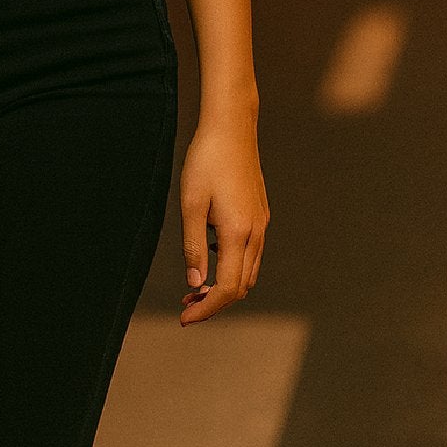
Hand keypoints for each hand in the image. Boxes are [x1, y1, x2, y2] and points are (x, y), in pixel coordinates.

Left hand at [178, 113, 268, 325]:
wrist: (232, 128)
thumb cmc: (206, 161)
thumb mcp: (191, 203)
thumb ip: (194, 246)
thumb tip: (195, 284)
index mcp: (238, 233)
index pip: (228, 288)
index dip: (207, 309)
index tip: (185, 318)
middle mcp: (255, 232)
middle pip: (242, 285)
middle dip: (215, 302)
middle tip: (186, 307)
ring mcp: (261, 223)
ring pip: (249, 271)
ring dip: (225, 285)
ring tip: (196, 288)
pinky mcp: (259, 213)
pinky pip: (251, 252)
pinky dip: (233, 266)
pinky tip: (211, 254)